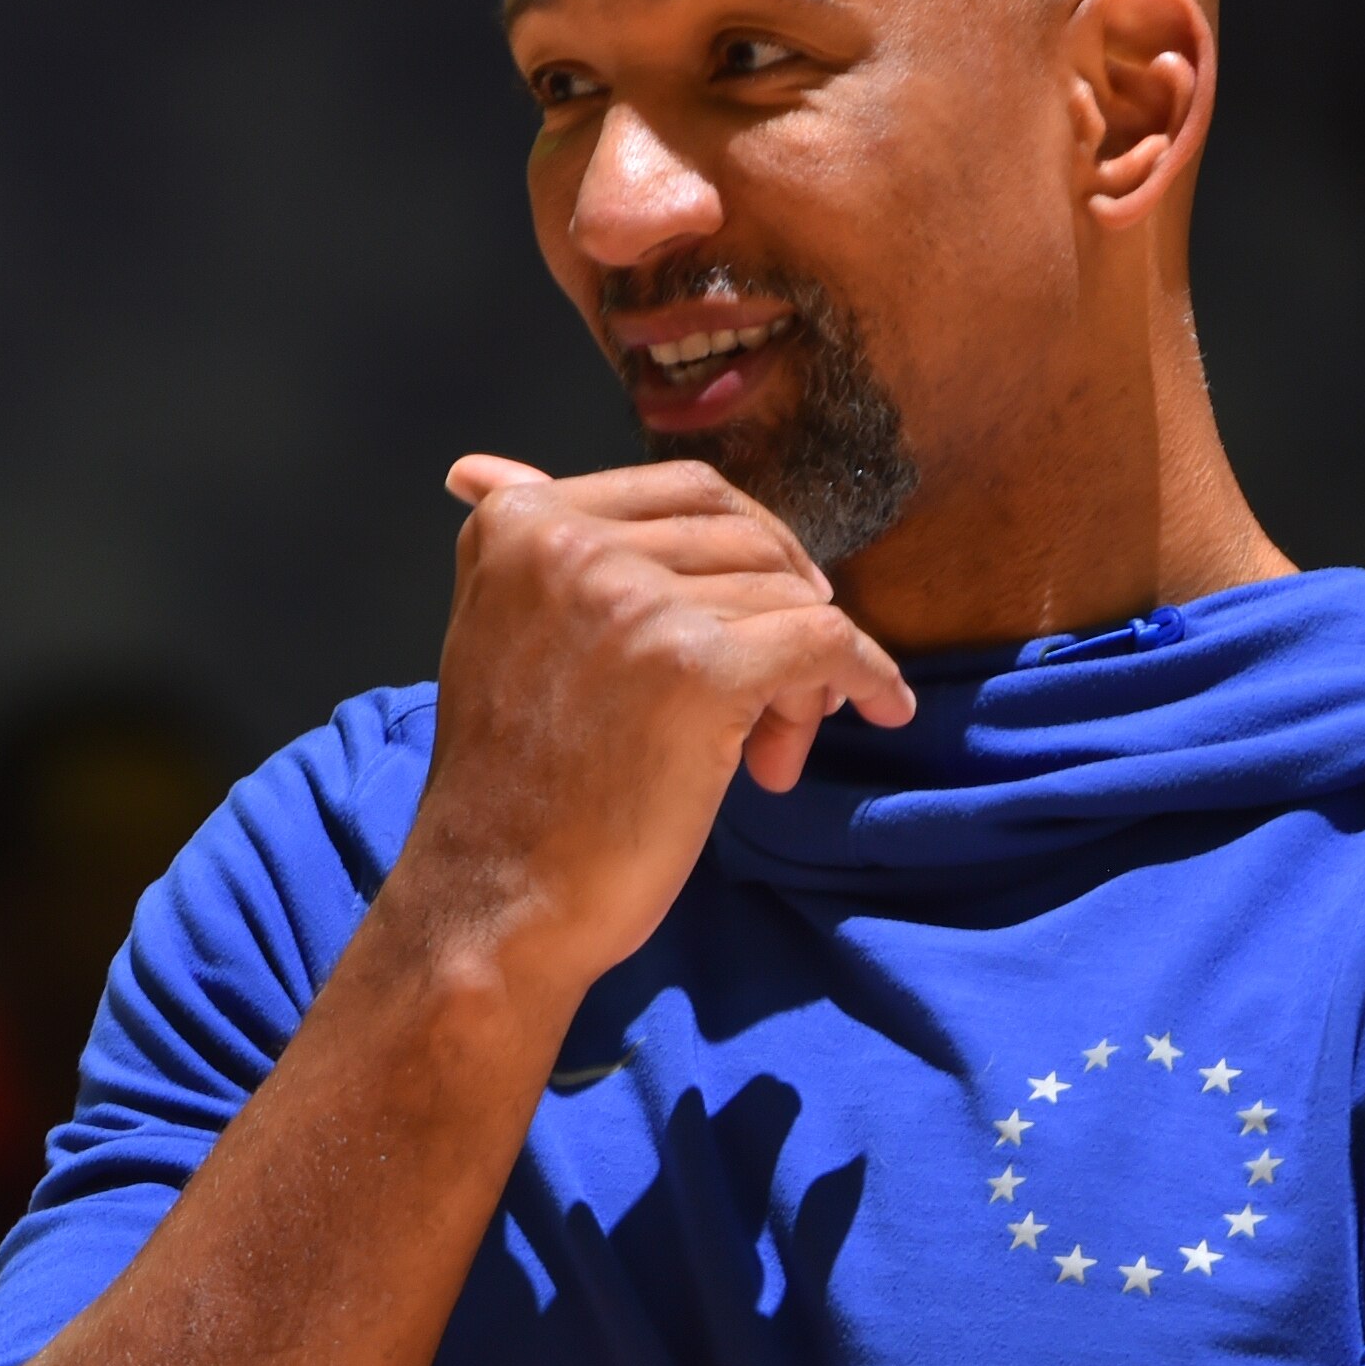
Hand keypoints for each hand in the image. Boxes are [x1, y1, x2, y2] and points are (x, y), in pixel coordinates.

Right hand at [392, 454, 912, 1004]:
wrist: (496, 901)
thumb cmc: (510, 788)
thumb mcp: (496, 632)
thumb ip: (525, 553)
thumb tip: (480, 464)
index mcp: (521, 523)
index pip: (687, 496)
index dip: (748, 553)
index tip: (765, 612)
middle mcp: (572, 545)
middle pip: (744, 545)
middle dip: (776, 615)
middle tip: (777, 703)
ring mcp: (637, 603)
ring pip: (786, 598)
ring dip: (801, 675)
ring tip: (769, 754)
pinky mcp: (700, 670)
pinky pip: (827, 643)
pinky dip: (868, 674)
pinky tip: (883, 707)